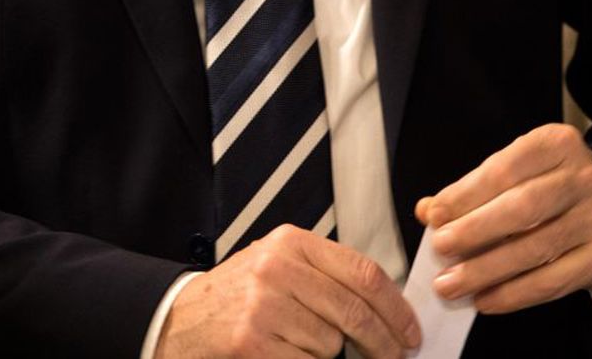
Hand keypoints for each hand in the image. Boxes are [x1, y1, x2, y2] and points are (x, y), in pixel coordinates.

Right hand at [153, 225, 420, 358]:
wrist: (181, 319)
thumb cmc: (239, 296)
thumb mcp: (279, 267)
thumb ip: (326, 276)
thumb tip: (387, 308)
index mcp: (291, 243)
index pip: (363, 273)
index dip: (396, 307)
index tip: (410, 330)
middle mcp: (277, 269)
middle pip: (354, 312)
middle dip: (383, 342)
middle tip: (394, 356)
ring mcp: (264, 306)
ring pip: (332, 343)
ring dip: (329, 354)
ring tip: (302, 344)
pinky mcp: (254, 342)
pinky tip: (287, 354)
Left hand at [417, 123, 591, 313]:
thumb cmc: (550, 187)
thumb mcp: (516, 174)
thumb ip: (473, 190)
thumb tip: (429, 211)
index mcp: (555, 144)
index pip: (504, 169)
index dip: (465, 195)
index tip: (434, 217)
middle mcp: (582, 177)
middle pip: (522, 208)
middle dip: (475, 231)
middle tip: (441, 249)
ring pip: (535, 248)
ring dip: (487, 269)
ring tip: (451, 283)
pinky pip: (553, 281)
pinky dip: (514, 294)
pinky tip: (485, 299)